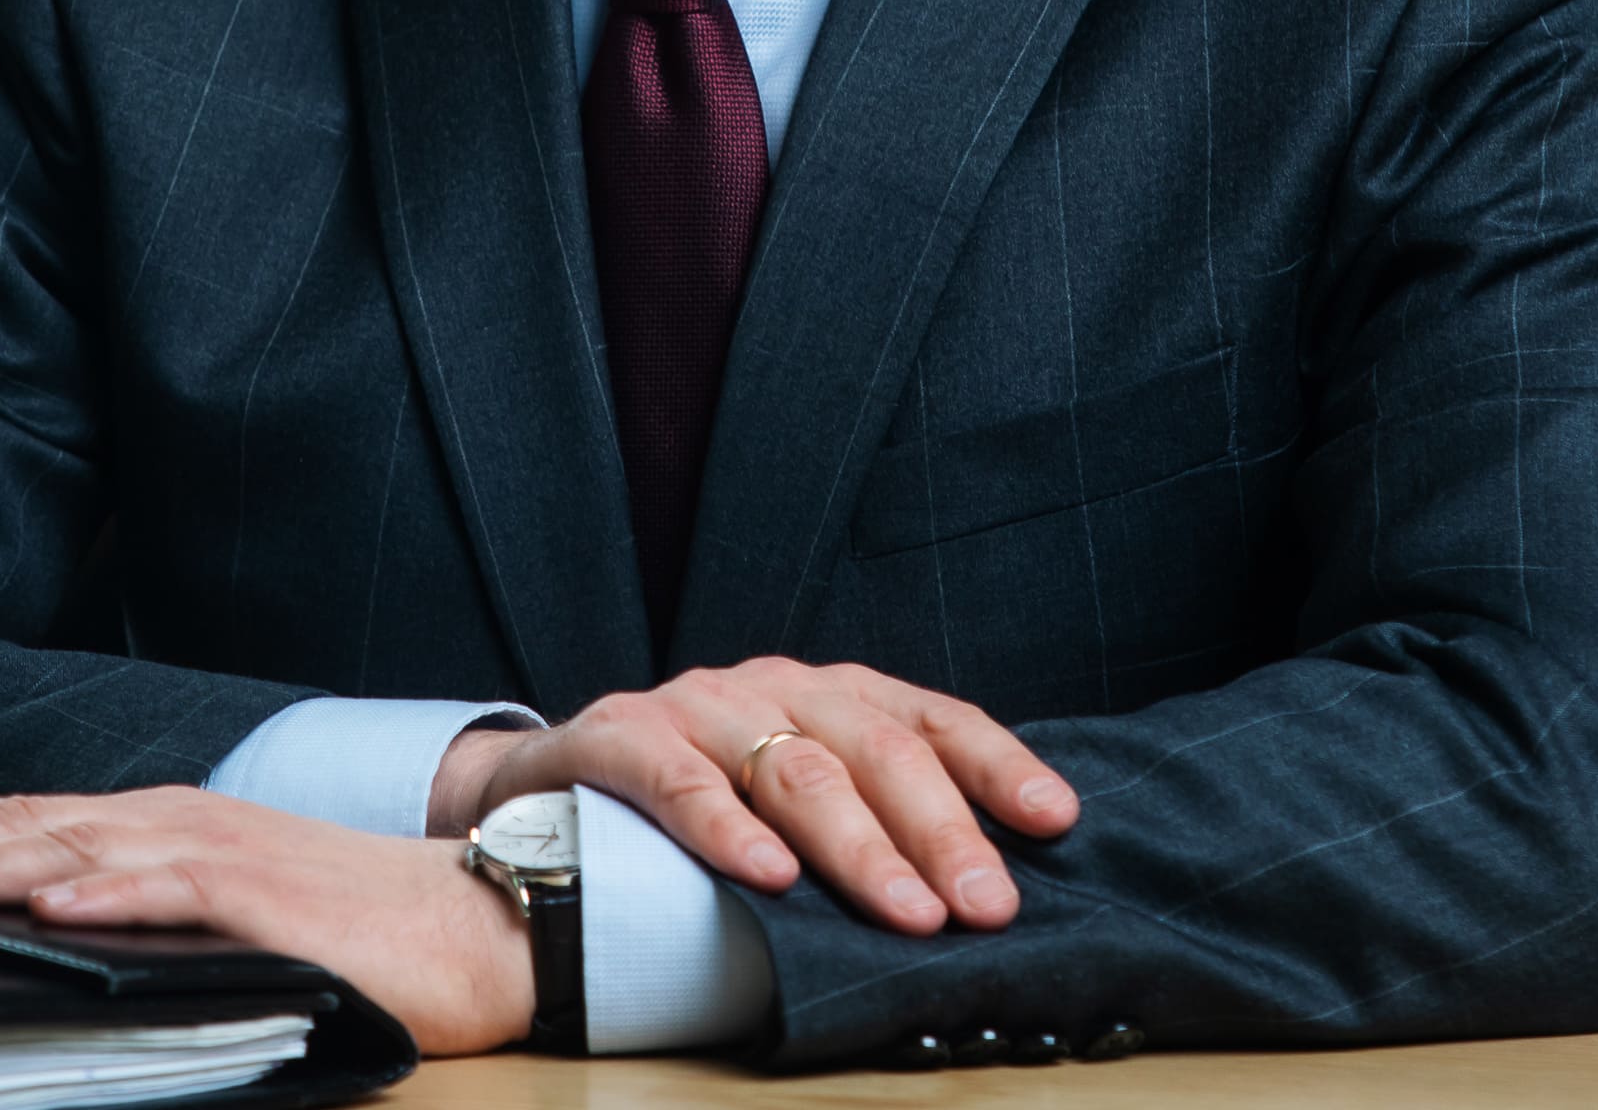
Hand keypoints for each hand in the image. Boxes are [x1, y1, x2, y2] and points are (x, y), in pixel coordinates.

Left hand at [0, 788, 532, 1055]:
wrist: (483, 922)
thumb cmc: (358, 930)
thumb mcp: (229, 913)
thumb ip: (145, 915)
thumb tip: (43, 946)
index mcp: (168, 826)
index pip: (29, 824)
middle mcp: (183, 822)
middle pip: (31, 827)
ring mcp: (225, 853)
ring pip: (79, 851)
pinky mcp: (270, 898)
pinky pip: (177, 891)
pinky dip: (110, 897)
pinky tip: (53, 909)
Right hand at [430, 658, 1075, 935]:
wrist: (543, 790)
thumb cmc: (697, 802)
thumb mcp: (792, 796)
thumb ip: (870, 821)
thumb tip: (982, 888)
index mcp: (828, 695)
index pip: (930, 718)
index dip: (997, 765)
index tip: (1054, 819)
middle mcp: (773, 686)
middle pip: (874, 750)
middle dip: (940, 831)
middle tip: (985, 903)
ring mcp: (696, 706)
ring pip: (794, 768)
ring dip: (859, 847)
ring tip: (906, 910)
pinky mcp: (619, 736)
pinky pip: (679, 780)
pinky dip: (727, 829)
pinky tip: (770, 877)